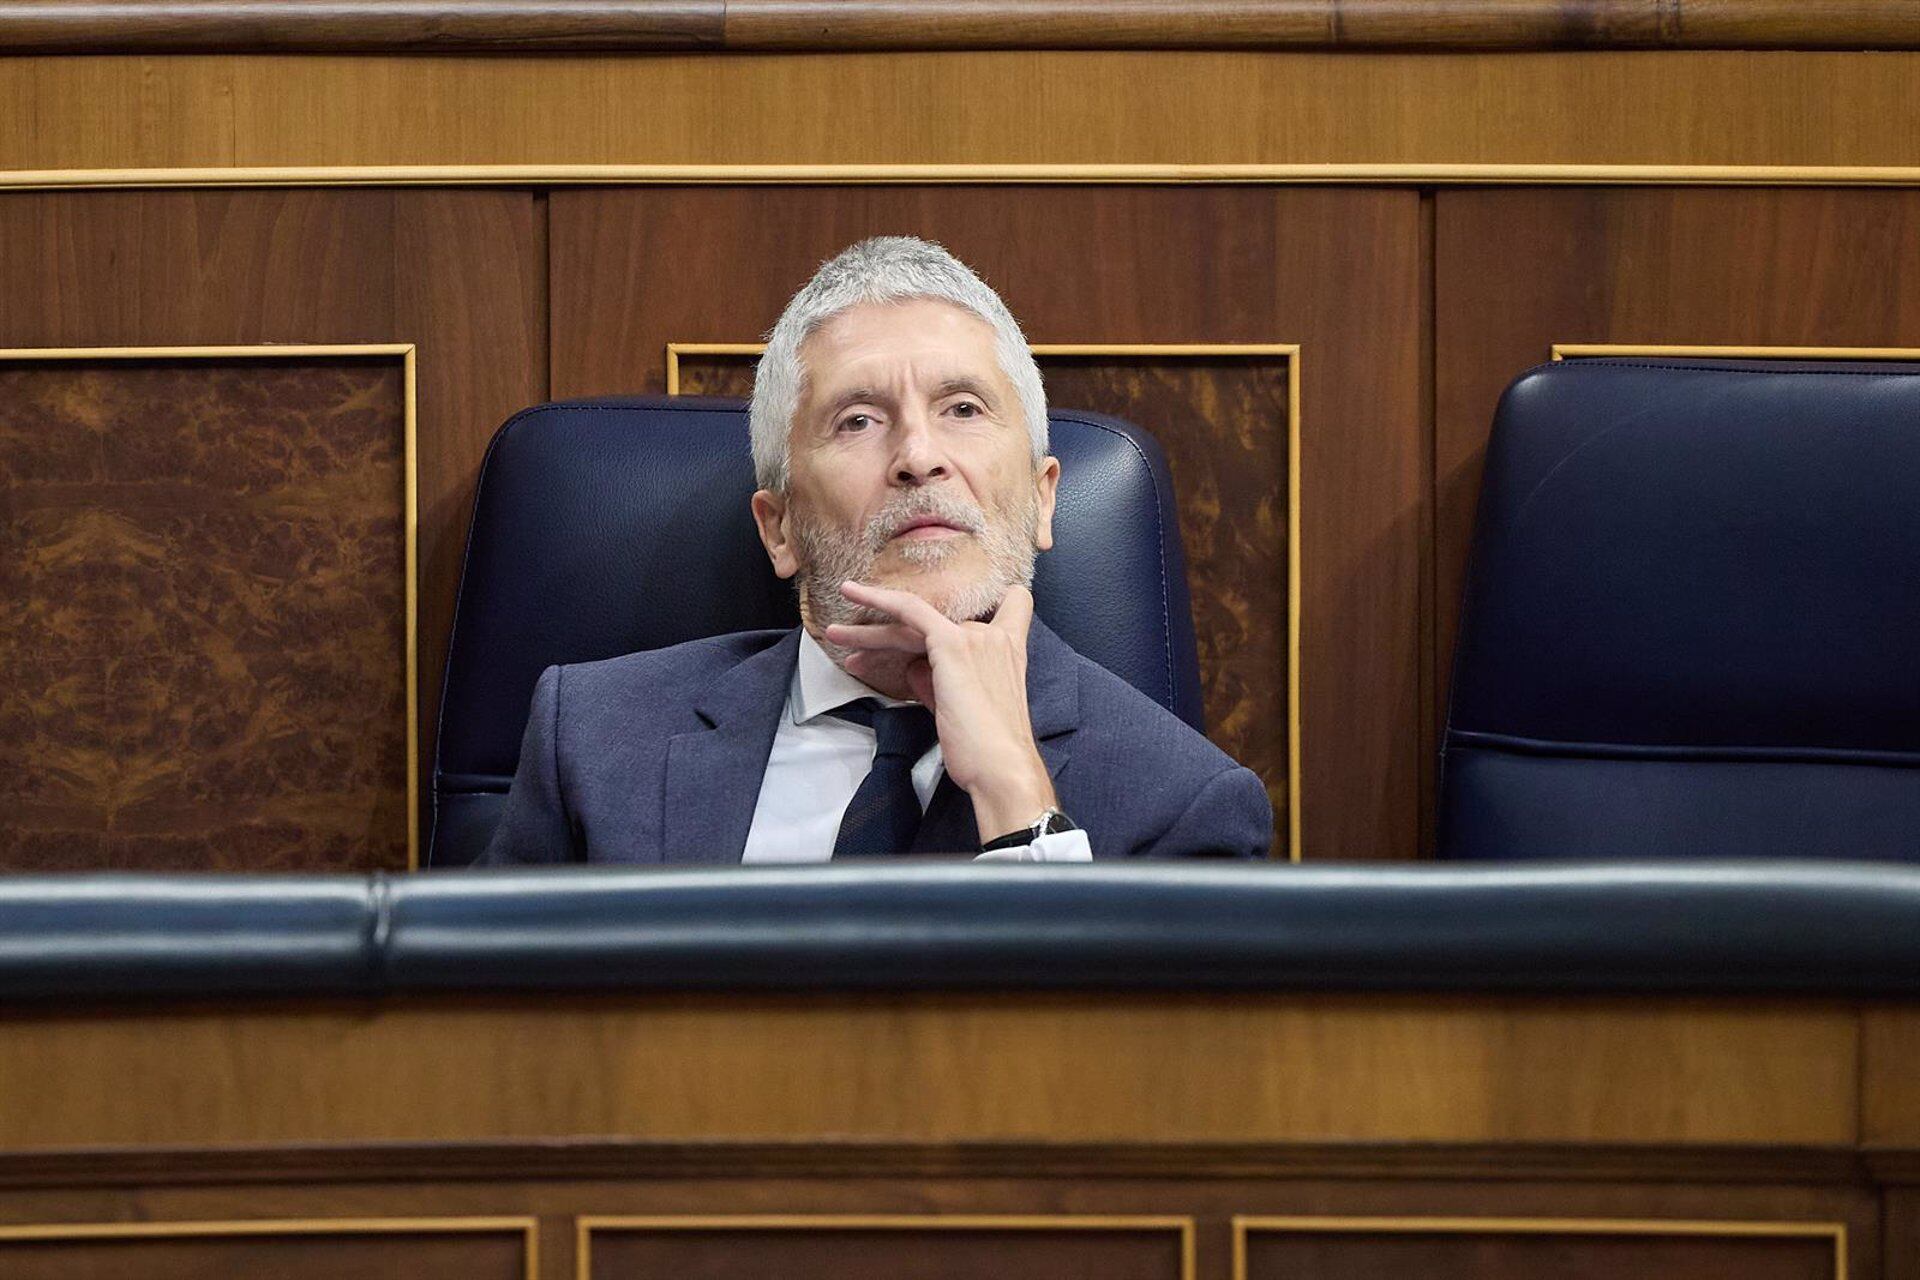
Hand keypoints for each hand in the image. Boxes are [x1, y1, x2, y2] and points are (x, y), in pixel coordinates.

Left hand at [824, 581, 1057, 839]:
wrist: (1001, 768)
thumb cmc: (985, 750)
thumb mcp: (957, 707)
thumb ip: (936, 681)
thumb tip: (913, 667)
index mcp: (1010, 651)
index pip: (1013, 605)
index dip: (992, 602)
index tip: (953, 615)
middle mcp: (995, 636)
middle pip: (938, 620)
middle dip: (894, 631)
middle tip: (856, 638)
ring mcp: (974, 637)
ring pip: (912, 620)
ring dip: (869, 630)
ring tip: (835, 634)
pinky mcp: (952, 644)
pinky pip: (910, 611)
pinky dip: (879, 599)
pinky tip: (853, 594)